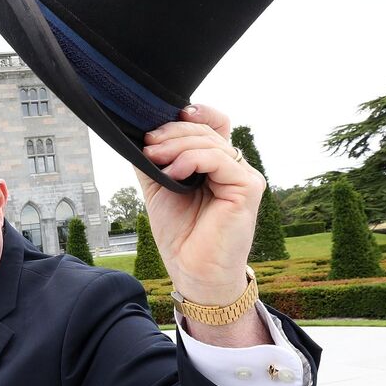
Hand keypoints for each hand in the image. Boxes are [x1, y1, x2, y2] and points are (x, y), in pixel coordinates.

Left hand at [134, 104, 264, 305]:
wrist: (192, 271)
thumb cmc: (181, 235)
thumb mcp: (160, 188)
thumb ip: (155, 162)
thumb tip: (137, 135)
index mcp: (217, 164)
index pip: (215, 123)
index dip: (197, 113)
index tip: (168, 116)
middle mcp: (234, 167)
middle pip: (207, 130)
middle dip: (173, 132)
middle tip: (148, 145)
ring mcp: (244, 176)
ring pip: (211, 142)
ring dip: (176, 146)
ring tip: (154, 159)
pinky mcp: (248, 188)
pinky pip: (219, 159)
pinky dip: (192, 160)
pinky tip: (174, 173)